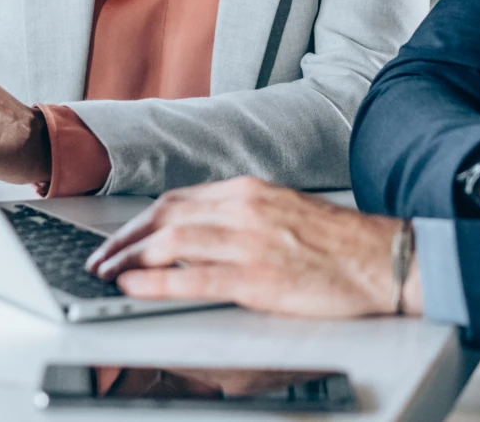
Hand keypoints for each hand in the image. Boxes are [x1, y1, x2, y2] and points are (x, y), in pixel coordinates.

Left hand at [84, 176, 422, 318]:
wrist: (380, 258)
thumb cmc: (336, 241)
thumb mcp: (282, 209)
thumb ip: (241, 214)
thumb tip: (200, 228)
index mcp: (249, 191)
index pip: (178, 200)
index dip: (140, 220)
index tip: (119, 237)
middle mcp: (244, 209)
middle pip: (165, 216)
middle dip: (124, 238)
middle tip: (99, 258)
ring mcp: (249, 242)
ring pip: (171, 242)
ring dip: (129, 258)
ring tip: (105, 274)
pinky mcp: (258, 278)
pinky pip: (193, 277)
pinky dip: (155, 282)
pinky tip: (134, 288)